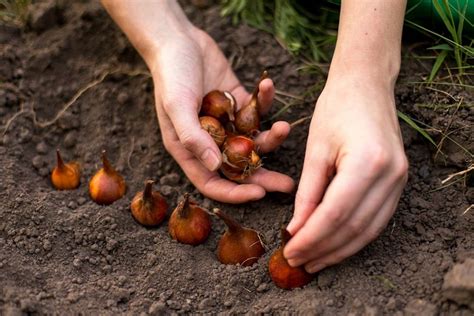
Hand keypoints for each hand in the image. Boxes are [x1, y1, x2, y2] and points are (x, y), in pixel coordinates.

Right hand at [150, 28, 293, 202]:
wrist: (178, 39)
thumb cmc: (171, 74)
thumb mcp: (176, 105)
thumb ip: (193, 137)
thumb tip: (213, 166)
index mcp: (190, 148)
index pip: (212, 182)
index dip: (235, 192)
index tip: (260, 194)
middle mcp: (209, 140)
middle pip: (238, 167)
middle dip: (263, 177)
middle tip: (288, 185)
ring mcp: (226, 122)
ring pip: (253, 140)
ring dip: (271, 137)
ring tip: (284, 127)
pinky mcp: (238, 103)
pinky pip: (256, 110)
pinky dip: (264, 100)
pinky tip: (267, 85)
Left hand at [284, 75, 407, 272]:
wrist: (366, 85)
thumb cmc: (335, 109)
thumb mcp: (315, 150)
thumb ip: (308, 193)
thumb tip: (297, 230)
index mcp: (367, 163)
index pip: (334, 215)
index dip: (310, 238)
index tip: (289, 251)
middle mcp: (390, 176)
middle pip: (353, 228)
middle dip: (323, 250)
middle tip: (298, 262)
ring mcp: (400, 181)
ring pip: (368, 230)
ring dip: (339, 250)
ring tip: (314, 261)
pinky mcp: (399, 183)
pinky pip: (377, 220)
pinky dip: (354, 236)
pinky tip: (334, 245)